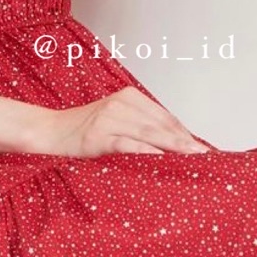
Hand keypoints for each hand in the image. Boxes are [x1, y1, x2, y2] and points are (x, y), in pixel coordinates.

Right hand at [34, 86, 210, 157]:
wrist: (49, 131)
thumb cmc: (84, 130)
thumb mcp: (115, 120)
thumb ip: (141, 126)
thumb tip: (176, 144)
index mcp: (129, 97)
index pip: (166, 117)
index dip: (186, 134)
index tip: (205, 149)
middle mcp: (121, 104)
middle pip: (161, 125)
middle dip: (186, 142)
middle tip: (207, 157)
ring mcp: (109, 119)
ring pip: (149, 133)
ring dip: (173, 147)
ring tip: (192, 159)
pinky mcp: (98, 136)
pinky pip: (128, 144)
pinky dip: (146, 151)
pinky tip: (162, 159)